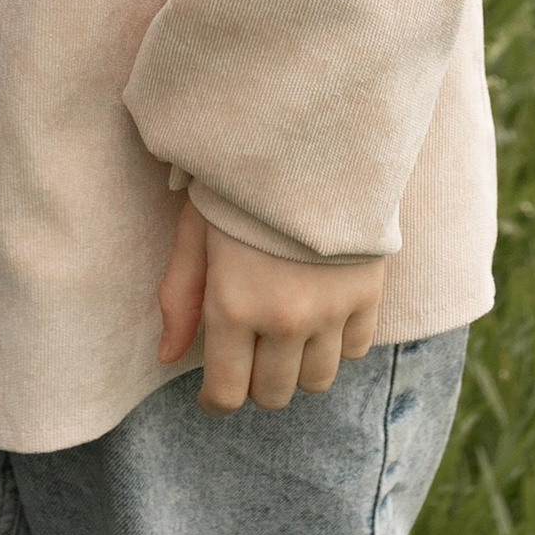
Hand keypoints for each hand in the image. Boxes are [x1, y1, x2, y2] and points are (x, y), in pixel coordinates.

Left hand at [157, 197, 385, 412]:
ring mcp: (330, 311)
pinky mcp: (367, 294)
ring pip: (316, 381)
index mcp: (233, 305)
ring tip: (285, 335)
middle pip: (273, 395)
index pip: (227, 392)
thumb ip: (180, 294)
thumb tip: (167, 357)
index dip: (216, 400)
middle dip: (254, 383)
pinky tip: (321, 314)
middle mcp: (283, 319)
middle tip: (248, 353)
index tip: (213, 392)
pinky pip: (354, 351)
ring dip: (297, 368)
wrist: (310, 135)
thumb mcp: (196, 227)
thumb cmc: (240, 178)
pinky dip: (337, 344)